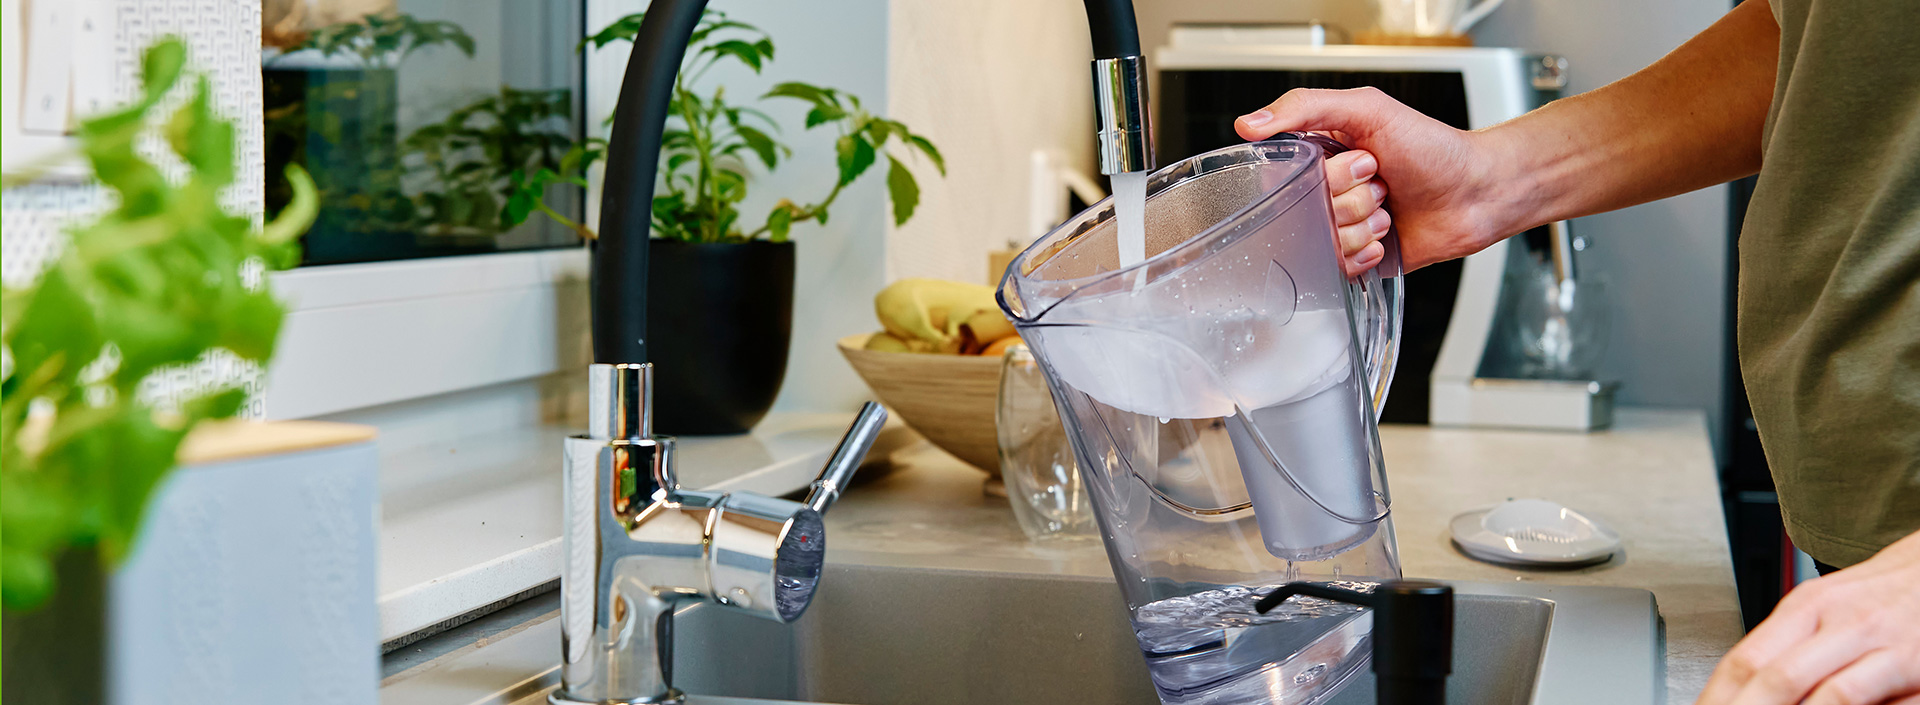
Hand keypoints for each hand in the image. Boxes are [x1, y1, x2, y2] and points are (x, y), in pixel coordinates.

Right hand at [1235, 87, 1514, 272]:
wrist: (1477, 193)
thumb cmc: (1433, 148)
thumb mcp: (1369, 109)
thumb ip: (1305, 107)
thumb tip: (1249, 124)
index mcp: (1320, 154)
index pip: (1288, 175)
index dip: (1328, 176)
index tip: (1362, 162)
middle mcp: (1326, 190)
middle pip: (1309, 211)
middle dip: (1353, 200)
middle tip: (1381, 184)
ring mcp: (1340, 225)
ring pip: (1323, 242)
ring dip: (1364, 227)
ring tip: (1388, 209)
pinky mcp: (1355, 257)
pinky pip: (1338, 267)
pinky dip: (1366, 253)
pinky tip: (1388, 237)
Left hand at [1698, 531, 1919, 704]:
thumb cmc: (1878, 597)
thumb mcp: (1823, 609)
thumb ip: (1783, 647)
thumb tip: (1736, 689)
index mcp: (1809, 606)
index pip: (1747, 659)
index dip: (1718, 698)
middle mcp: (1846, 624)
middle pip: (1780, 680)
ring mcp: (1888, 648)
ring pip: (1833, 697)